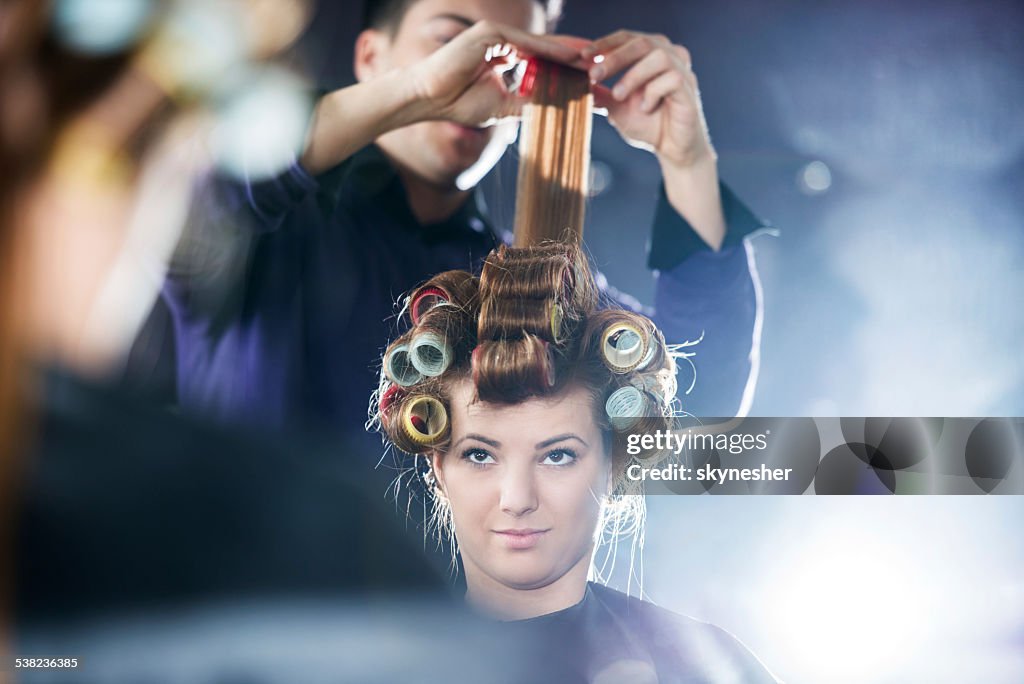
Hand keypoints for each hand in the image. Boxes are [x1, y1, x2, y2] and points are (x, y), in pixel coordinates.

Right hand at [409, 20, 579, 126]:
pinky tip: (568, 56)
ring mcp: (494, 34)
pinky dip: (546, 49)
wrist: (429, 100)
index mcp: (503, 55)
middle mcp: (501, 40)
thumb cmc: (458, 103)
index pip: (541, 58)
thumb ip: (527, 101)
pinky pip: (524, 42)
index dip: (565, 66)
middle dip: (572, 55)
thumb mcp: (502, 105)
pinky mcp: (488, 34)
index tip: (589, 76)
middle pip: (545, 47)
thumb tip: (554, 107)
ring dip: (565, 51)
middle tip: (601, 62)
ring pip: (538, 42)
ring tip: (592, 59)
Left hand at [580, 31, 714, 169]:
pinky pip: (672, 79)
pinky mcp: (689, 89)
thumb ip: (600, 93)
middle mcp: (670, 55)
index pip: (627, 37)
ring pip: (659, 56)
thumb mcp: (616, 107)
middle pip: (642, 42)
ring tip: (618, 96)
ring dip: (633, 76)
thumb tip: (573, 84)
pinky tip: (646, 108)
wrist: (671, 149)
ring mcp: (682, 70)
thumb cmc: (647, 123)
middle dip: (614, 58)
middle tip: (593, 75)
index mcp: (651, 53)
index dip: (604, 44)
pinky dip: (653, 92)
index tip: (582, 56)